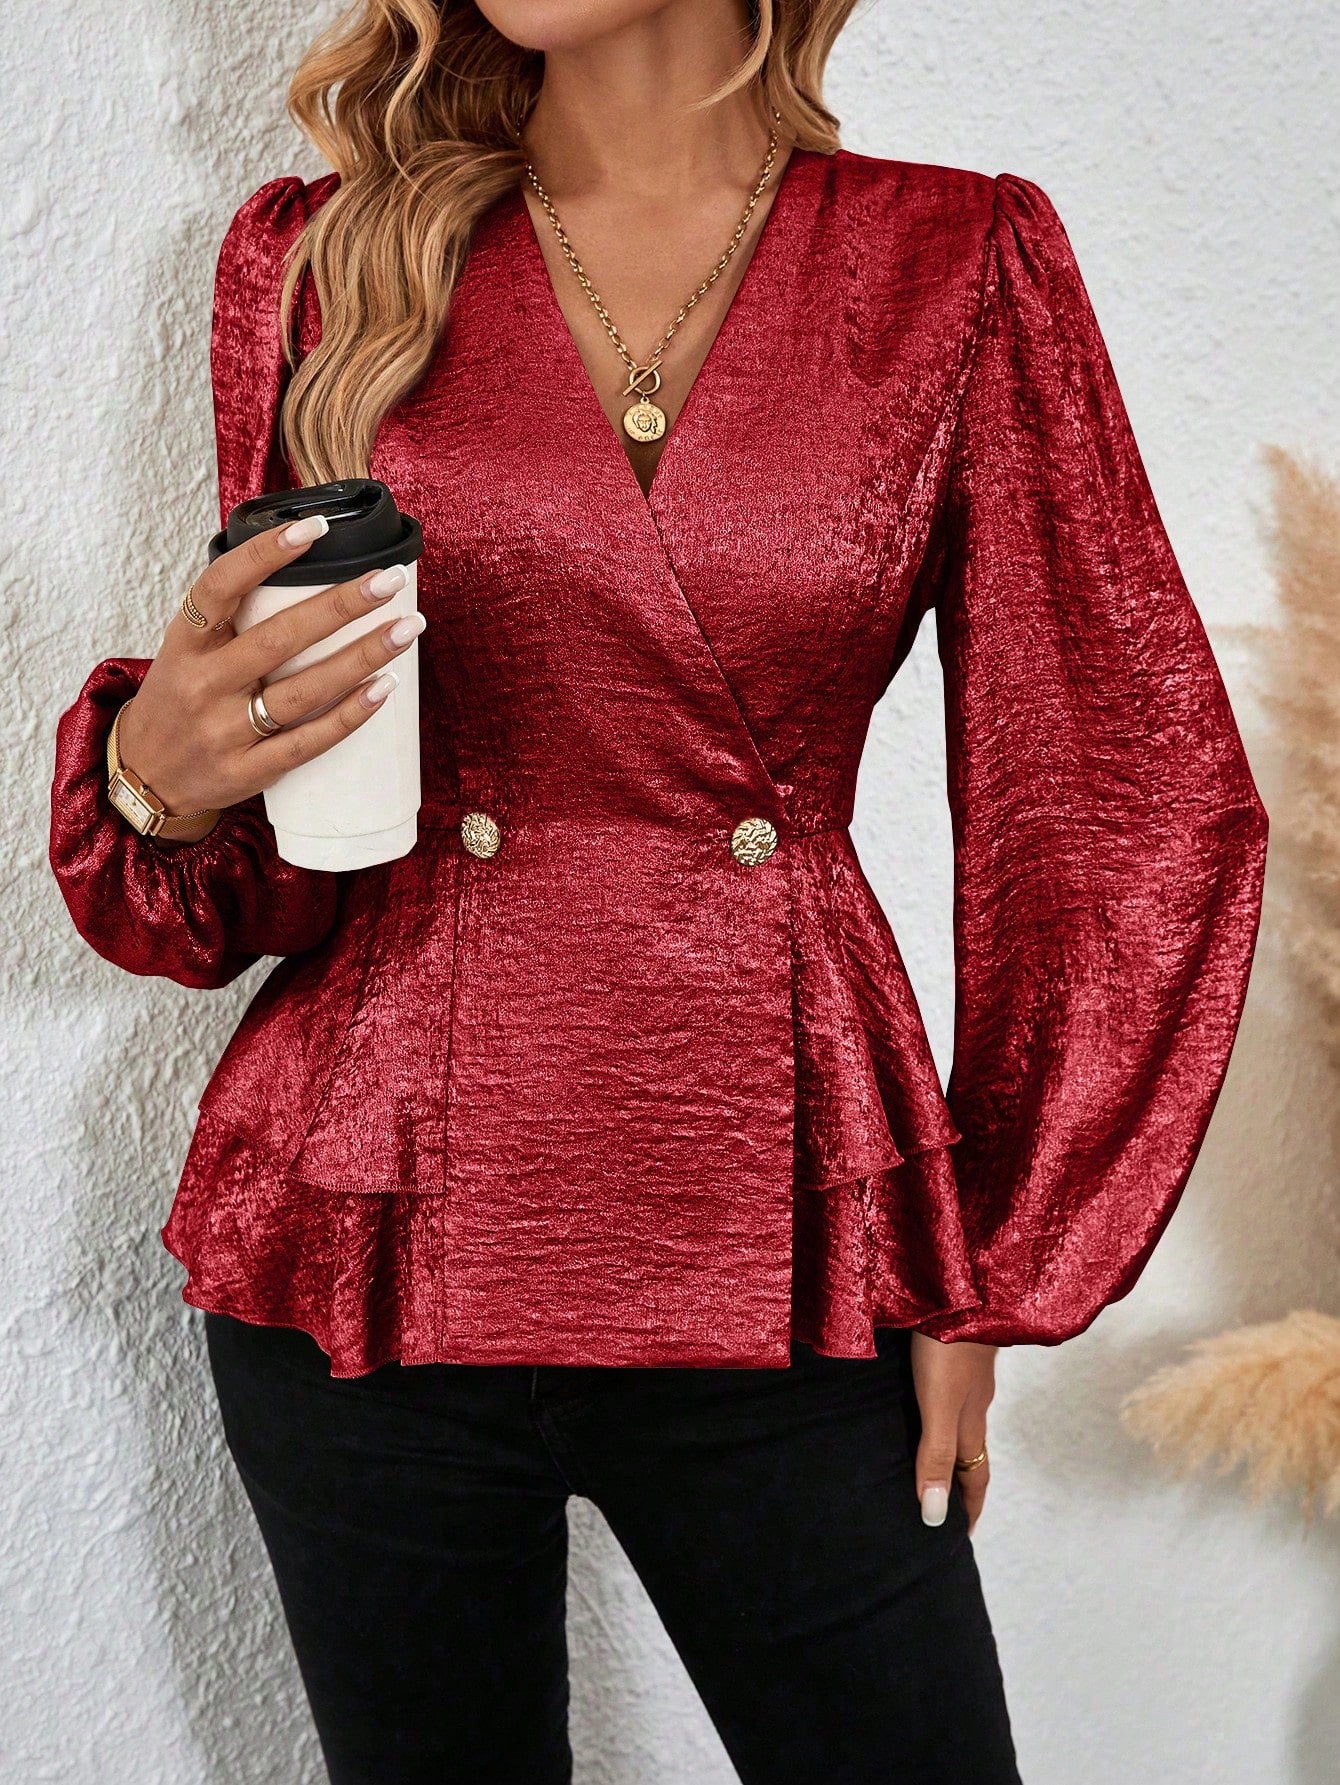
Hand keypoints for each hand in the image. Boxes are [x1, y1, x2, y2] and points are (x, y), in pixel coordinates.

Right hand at [116, 513, 426, 833]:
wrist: (144, 778)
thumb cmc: (179, 702)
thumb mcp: (185, 651)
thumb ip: (231, 618)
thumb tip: (303, 566)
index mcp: (186, 644)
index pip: (221, 587)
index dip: (265, 554)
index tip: (315, 527)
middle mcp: (204, 684)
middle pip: (279, 638)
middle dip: (341, 605)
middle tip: (389, 580)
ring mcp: (226, 730)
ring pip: (303, 691)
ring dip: (362, 657)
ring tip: (407, 629)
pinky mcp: (249, 770)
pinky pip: (308, 741)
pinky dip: (349, 715)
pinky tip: (384, 688)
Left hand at [909, 1331, 996, 1535]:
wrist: (963, 1282)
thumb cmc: (948, 1345)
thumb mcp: (939, 1404)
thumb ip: (936, 1453)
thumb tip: (935, 1516)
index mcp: (972, 1418)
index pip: (975, 1475)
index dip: (968, 1507)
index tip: (960, 1537)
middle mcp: (973, 1399)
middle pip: (969, 1449)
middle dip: (960, 1481)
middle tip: (943, 1506)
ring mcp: (967, 1371)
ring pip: (960, 1419)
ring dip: (949, 1445)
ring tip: (927, 1460)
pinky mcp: (954, 1347)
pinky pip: (948, 1392)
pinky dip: (938, 1412)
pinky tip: (919, 1399)